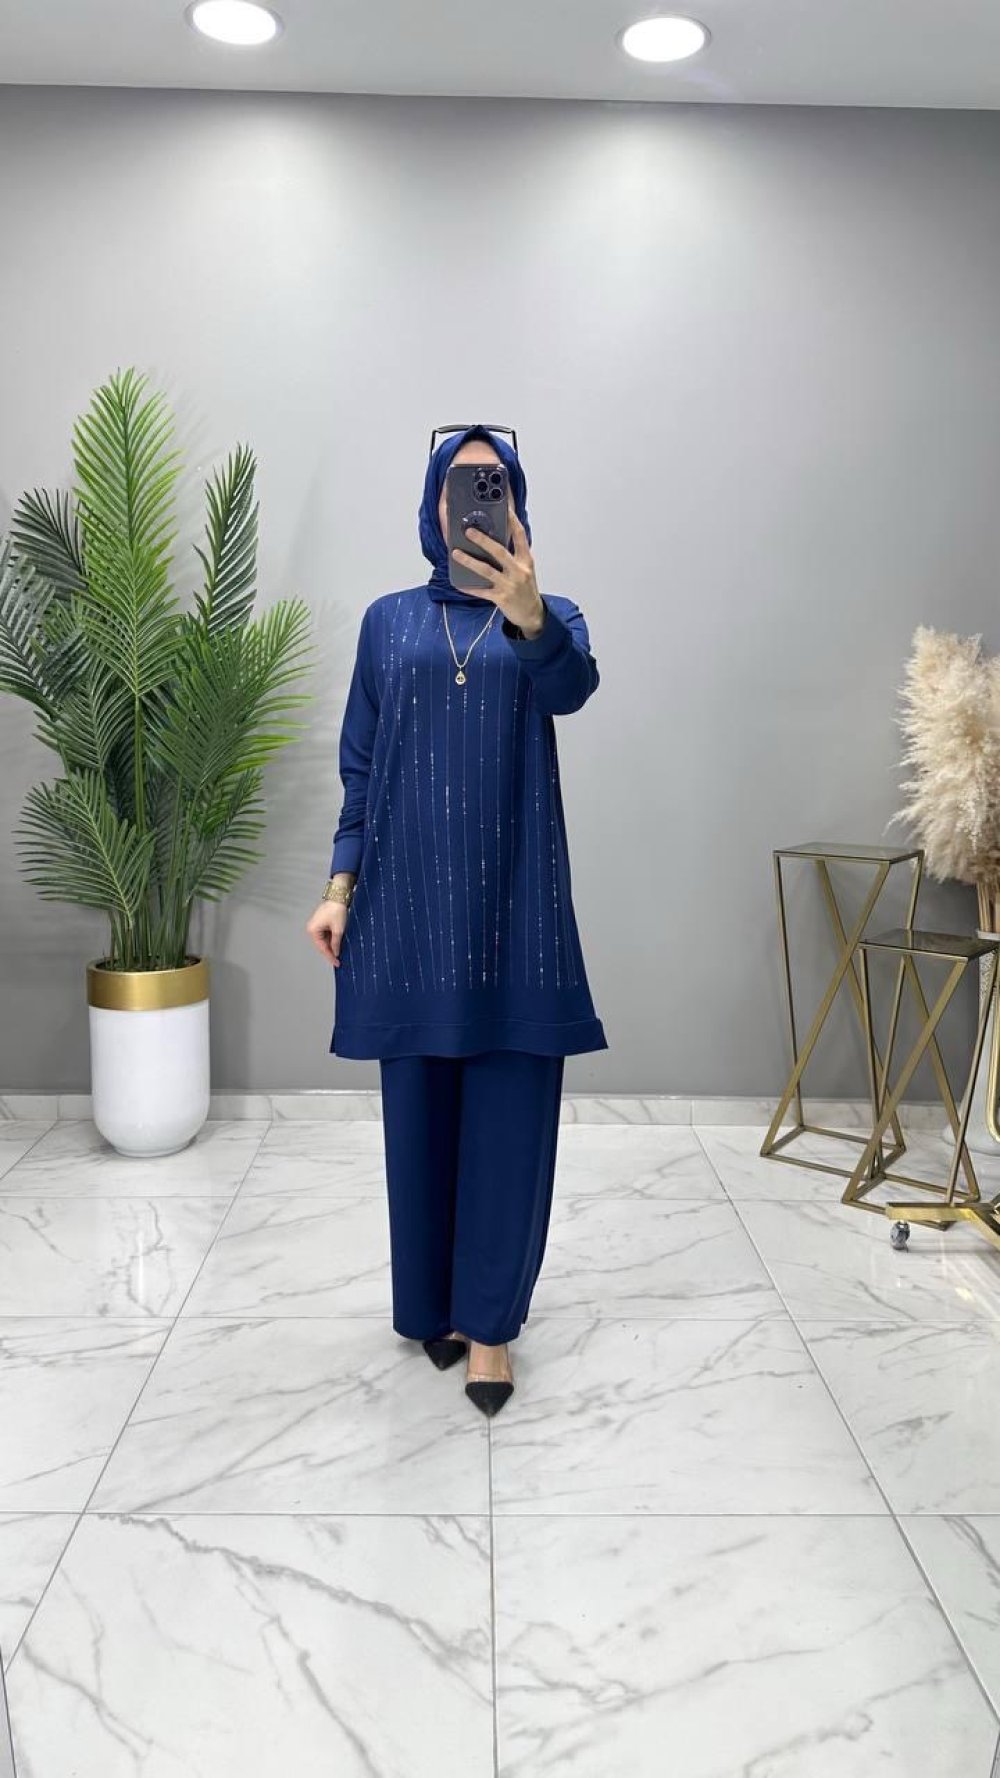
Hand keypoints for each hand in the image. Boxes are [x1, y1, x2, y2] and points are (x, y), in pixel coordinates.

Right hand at [306, 899, 348, 966]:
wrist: (339, 896)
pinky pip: (326, 934)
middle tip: (338, 960)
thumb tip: (336, 952)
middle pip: (322, 944)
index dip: (330, 956)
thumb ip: (336, 943)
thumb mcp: (338, 929)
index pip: (322, 947)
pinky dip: (332, 938)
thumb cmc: (337, 910)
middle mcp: (312, 928)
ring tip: (340, 952)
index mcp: (313, 930)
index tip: (336, 963)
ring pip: (324, 939)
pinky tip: (338, 943)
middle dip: (330, 951)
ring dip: (332, 945)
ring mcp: (316, 924)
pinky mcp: (321, 921)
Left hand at [451, 512, 544, 635]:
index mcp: (526, 561)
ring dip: (469, 561)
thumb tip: (493, 541)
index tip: (505, 509)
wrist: (532, 614)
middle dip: (483, 540)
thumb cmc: (526, 589)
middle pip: (499, 552)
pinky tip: (459, 582)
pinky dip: (469, 587)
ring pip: (486, 570)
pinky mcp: (501, 598)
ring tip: (456, 553)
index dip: (513, 521)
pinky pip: (481, 591)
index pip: (520, 537)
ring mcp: (509, 585)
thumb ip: (513, 556)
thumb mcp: (525, 569)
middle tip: (468, 531)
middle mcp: (518, 571)